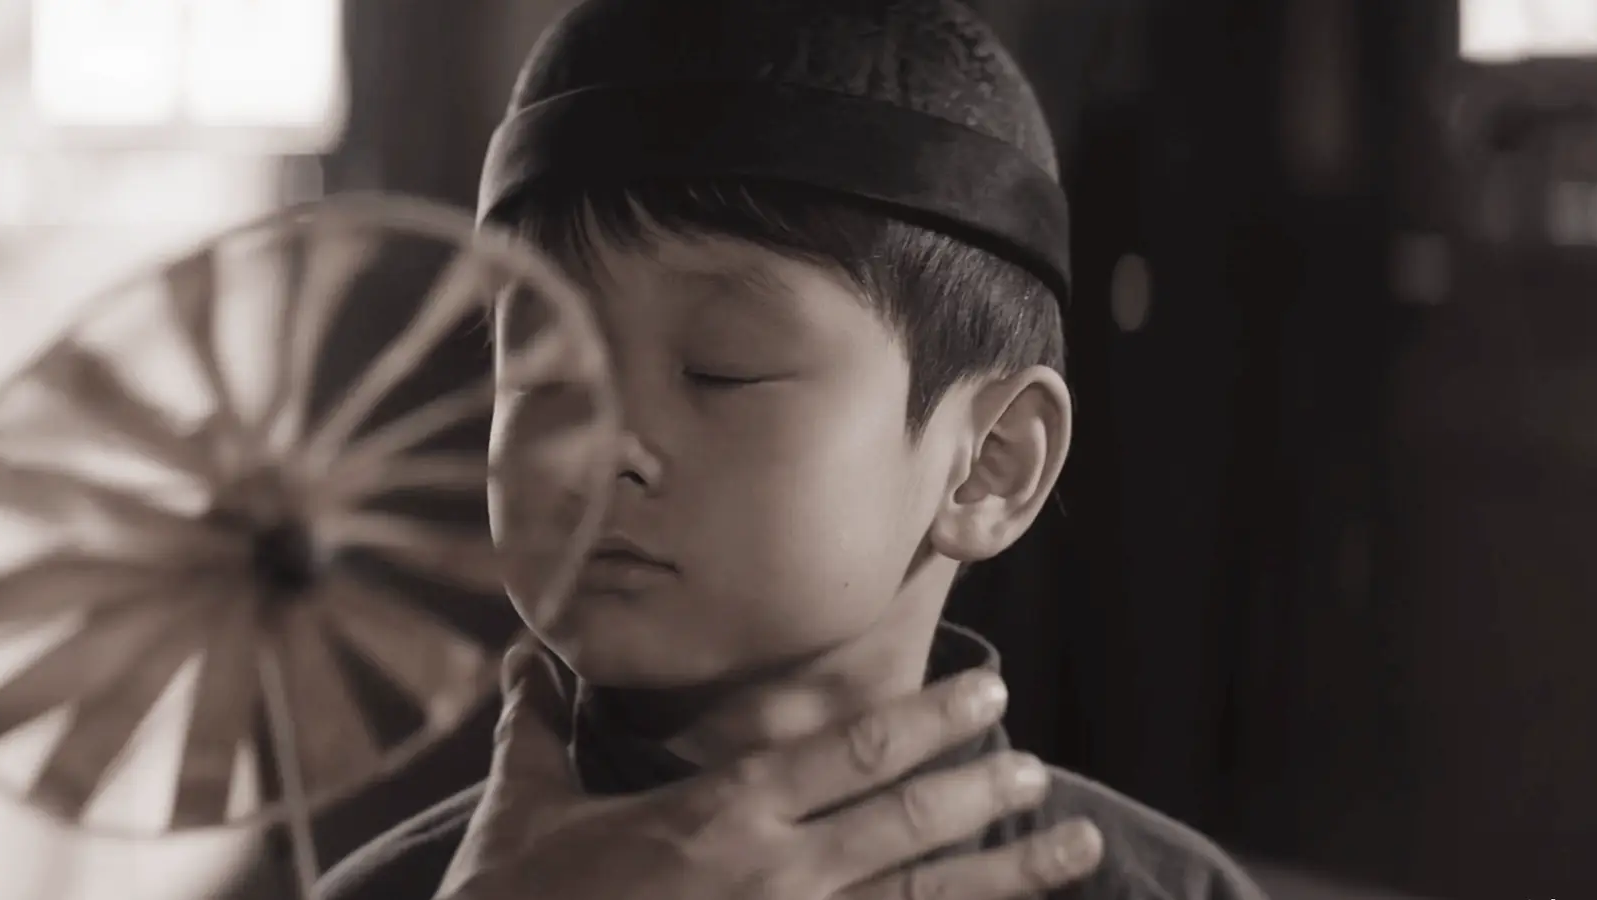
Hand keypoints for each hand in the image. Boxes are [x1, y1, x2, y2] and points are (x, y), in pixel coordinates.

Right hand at [436, 636, 1104, 899]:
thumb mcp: (520, 807)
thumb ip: (536, 726)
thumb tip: (526, 656)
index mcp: (721, 812)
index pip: (852, 748)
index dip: (931, 716)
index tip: (987, 692)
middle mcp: (775, 873)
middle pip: (909, 818)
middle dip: (984, 787)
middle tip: (1040, 771)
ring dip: (1007, 873)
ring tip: (1076, 848)